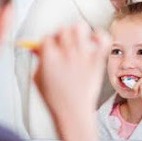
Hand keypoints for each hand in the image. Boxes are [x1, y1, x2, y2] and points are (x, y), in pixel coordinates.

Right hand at [32, 23, 110, 140]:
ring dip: (77, 31)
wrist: (73, 113)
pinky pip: (102, 39)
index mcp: (49, 59)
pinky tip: (94, 41)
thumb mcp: (38, 78)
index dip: (46, 42)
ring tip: (77, 40)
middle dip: (60, 34)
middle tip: (61, 43)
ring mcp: (82, 56)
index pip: (46, 38)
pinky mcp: (97, 60)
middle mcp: (66, 54)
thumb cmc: (55, 99)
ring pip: (80, 27)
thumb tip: (39, 47)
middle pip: (62, 29)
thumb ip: (39, 60)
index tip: (48, 47)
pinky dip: (99, 36)